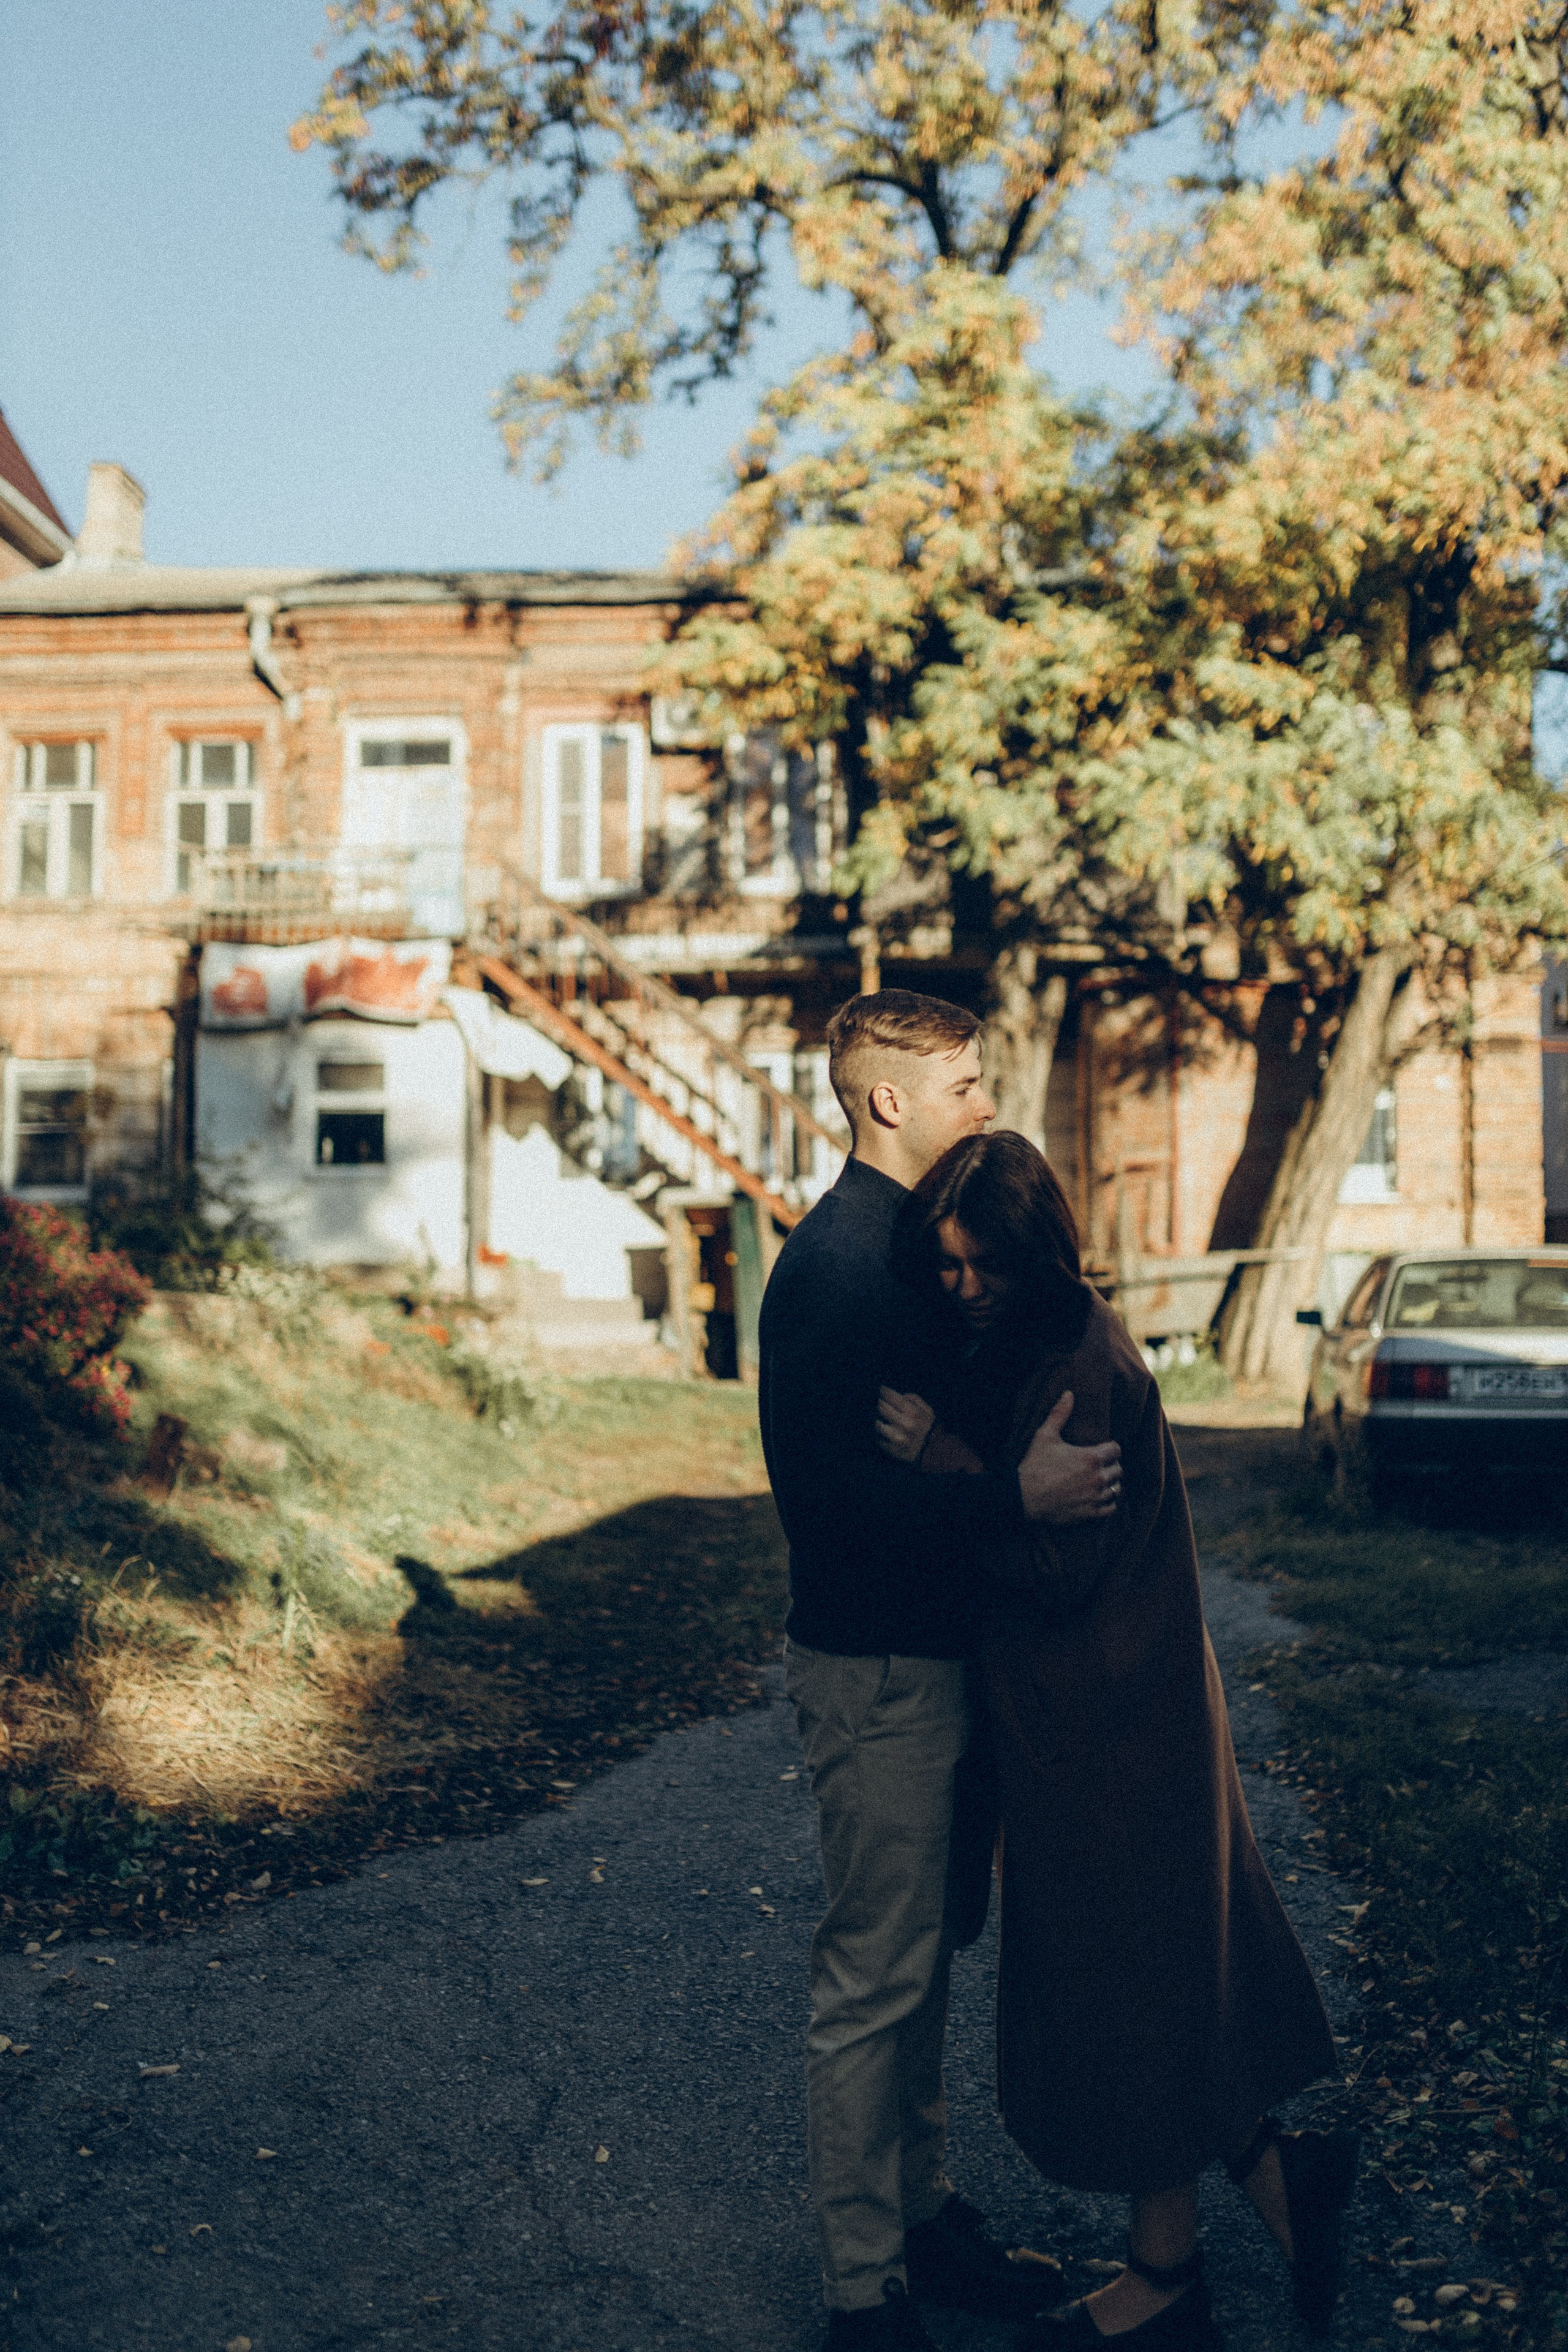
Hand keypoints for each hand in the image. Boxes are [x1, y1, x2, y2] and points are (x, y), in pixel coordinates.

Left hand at [875, 1386, 935, 1464]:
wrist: (935, 1452)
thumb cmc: (930, 1429)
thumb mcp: (928, 1411)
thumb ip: (915, 1399)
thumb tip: (900, 1395)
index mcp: (913, 1413)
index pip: (892, 1397)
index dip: (884, 1392)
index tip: (879, 1389)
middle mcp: (904, 1424)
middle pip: (882, 1409)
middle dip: (877, 1404)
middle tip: (874, 1402)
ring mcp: (898, 1438)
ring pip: (877, 1424)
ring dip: (875, 1419)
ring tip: (875, 1417)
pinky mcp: (893, 1449)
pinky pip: (879, 1439)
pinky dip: (878, 1435)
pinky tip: (879, 1431)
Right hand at [1016, 1391, 1121, 1523]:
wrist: (1024, 1497)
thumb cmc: (1035, 1465)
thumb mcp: (1045, 1436)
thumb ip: (1059, 1414)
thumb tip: (1069, 1393)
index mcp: (1091, 1457)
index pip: (1116, 1450)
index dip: (1110, 1448)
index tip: (1103, 1450)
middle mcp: (1097, 1477)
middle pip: (1119, 1470)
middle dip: (1111, 1466)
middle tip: (1100, 1466)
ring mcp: (1095, 1497)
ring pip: (1117, 1489)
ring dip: (1111, 1484)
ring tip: (1101, 1481)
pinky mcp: (1090, 1513)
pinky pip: (1111, 1508)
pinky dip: (1108, 1503)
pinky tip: (1100, 1497)